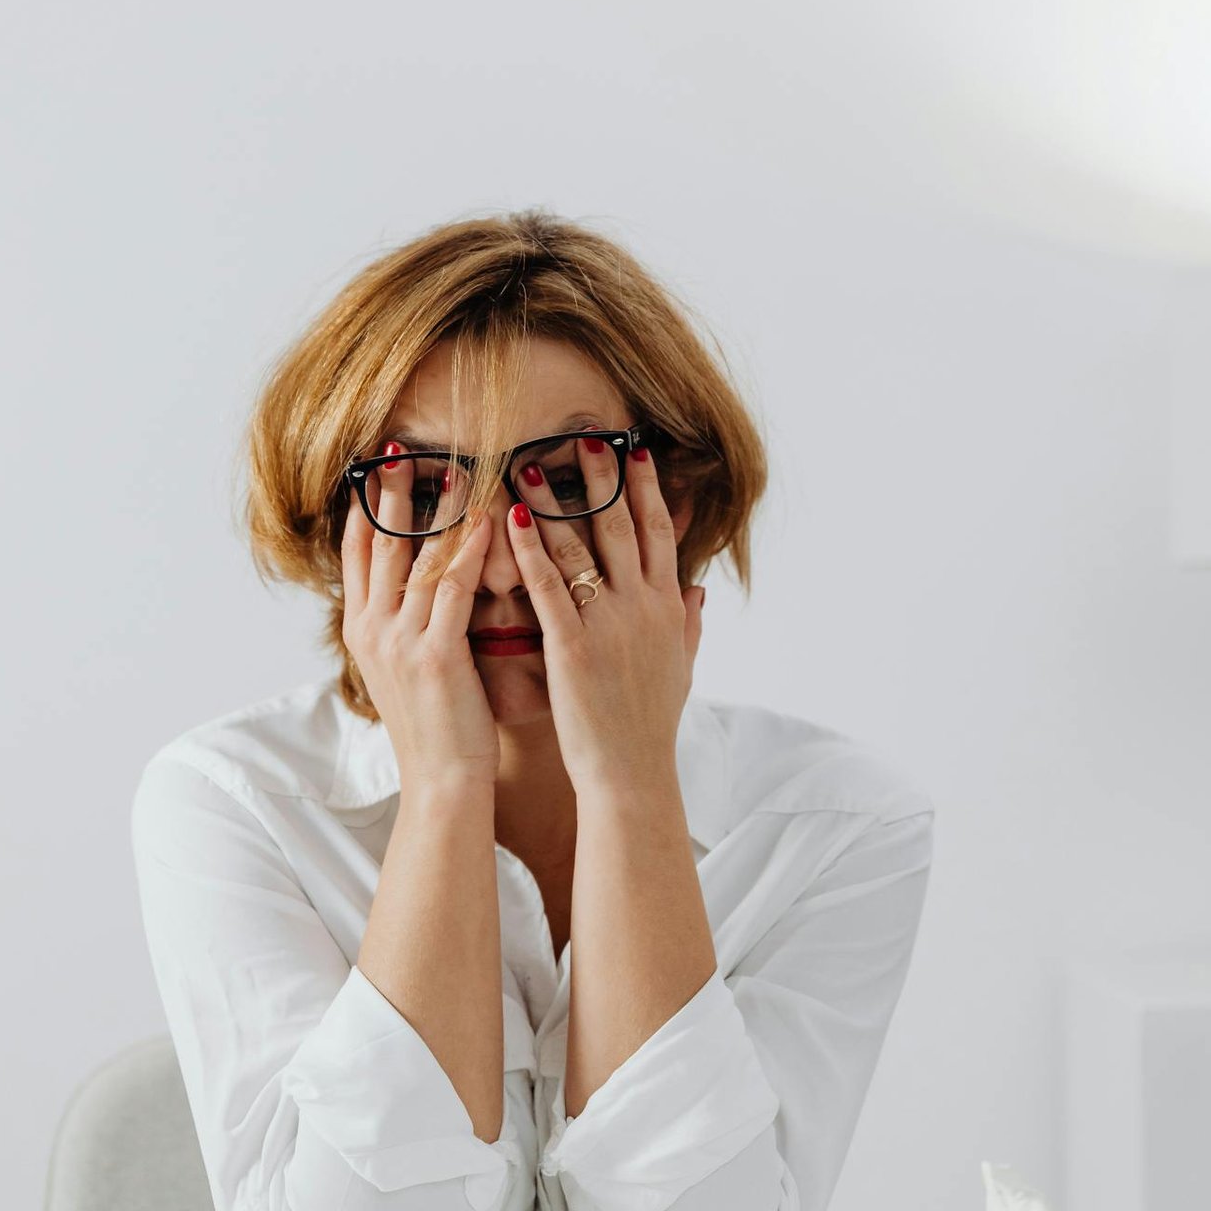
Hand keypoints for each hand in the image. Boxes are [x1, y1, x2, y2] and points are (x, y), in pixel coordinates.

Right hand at [340, 448, 499, 794]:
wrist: (442, 784)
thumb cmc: (437, 727)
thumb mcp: (404, 669)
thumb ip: (406, 621)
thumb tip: (418, 580)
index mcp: (361, 631)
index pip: (356, 552)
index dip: (364, 506)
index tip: (373, 466)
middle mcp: (371, 630)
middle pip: (378, 543)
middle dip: (389, 491)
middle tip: (400, 447)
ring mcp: (399, 641)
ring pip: (416, 557)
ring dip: (438, 508)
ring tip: (456, 466)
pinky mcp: (434, 656)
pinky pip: (453, 588)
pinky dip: (470, 549)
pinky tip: (488, 519)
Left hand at [503, 440, 702, 795]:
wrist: (633, 775)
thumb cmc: (650, 726)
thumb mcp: (682, 667)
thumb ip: (689, 622)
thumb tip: (699, 586)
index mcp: (667, 608)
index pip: (660, 533)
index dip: (648, 489)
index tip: (636, 450)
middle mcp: (642, 607)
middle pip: (624, 527)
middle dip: (605, 478)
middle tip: (587, 435)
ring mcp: (608, 625)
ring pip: (581, 547)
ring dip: (554, 500)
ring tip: (530, 462)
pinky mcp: (572, 647)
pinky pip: (547, 587)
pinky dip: (530, 548)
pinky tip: (511, 518)